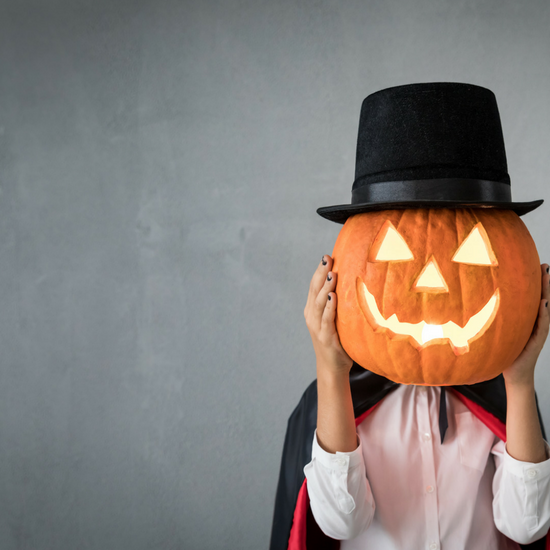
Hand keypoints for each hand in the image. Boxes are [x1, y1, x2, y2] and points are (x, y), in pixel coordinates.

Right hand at [304, 255, 352, 374]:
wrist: (332, 367)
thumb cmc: (337, 340)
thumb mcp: (335, 318)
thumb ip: (339, 303)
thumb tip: (355, 283)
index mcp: (312, 309)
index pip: (314, 285)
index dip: (319, 270)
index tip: (327, 256)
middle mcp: (311, 315)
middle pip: (314, 290)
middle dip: (321, 273)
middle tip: (328, 258)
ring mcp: (317, 326)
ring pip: (319, 302)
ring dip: (325, 287)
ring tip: (332, 274)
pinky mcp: (325, 337)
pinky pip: (326, 319)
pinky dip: (329, 307)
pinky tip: (333, 297)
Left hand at [502, 263, 549, 386]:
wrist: (513, 374)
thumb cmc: (504, 352)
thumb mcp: (500, 331)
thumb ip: (496, 318)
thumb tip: (475, 303)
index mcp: (527, 319)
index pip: (531, 297)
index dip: (533, 282)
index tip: (533, 265)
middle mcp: (535, 322)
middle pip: (541, 298)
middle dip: (543, 282)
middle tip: (544, 265)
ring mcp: (538, 331)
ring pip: (545, 308)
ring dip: (547, 292)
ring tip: (547, 276)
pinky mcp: (537, 340)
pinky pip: (542, 324)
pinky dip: (543, 313)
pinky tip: (544, 302)